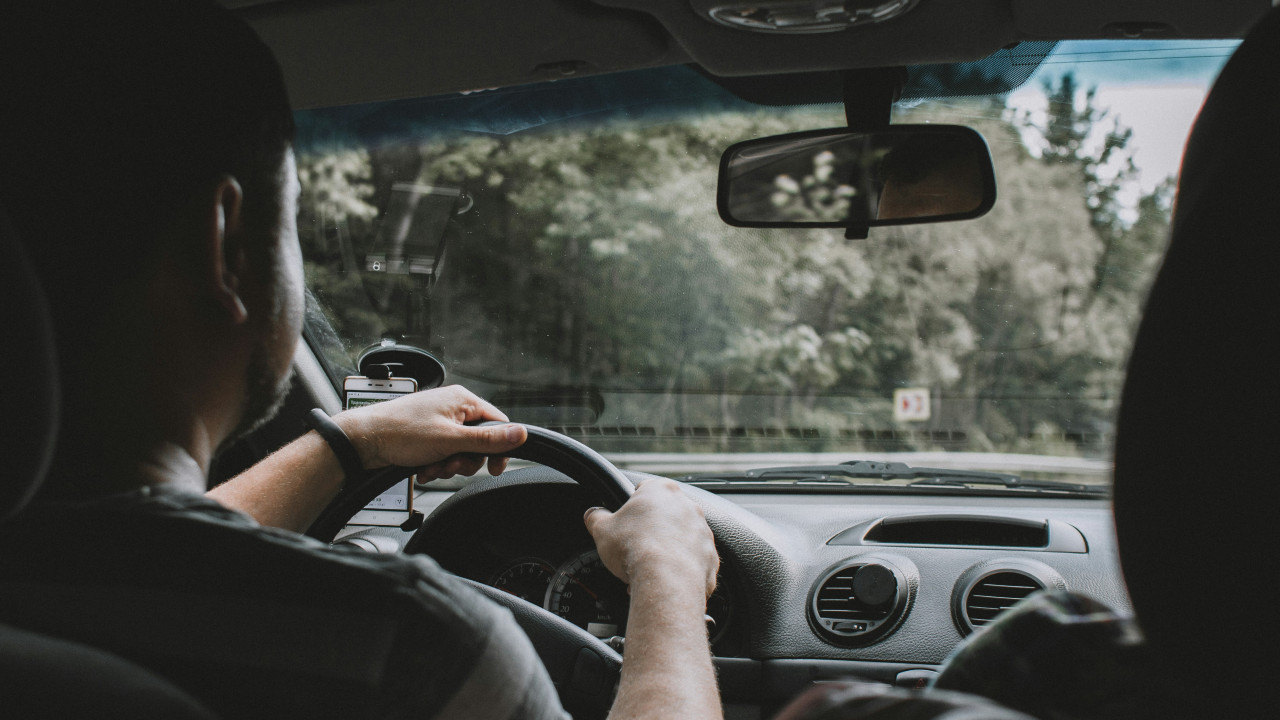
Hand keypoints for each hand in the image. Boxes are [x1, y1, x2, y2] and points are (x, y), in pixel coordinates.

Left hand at [332, 385, 526, 479]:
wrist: (364, 441)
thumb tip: (520, 434)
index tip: (494, 468)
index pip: (498, 423)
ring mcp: (438, 421)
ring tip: (431, 466)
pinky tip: (423, 468)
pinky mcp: (426, 435)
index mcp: (462, 400)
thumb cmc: (400, 433)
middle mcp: (452, 408)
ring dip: (448, 465)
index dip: (499, 448)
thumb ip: (488, 440)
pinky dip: (436, 465)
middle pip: (479, 441)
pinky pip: (444, 453)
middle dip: (465, 460)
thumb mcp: (451, 440)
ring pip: (460, 451)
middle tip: (450, 463)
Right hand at [583, 478, 718, 598]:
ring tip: (647, 569)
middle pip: (665, 515)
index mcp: (661, 490)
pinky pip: (692, 561)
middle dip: (651, 530)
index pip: (645, 489)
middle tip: (634, 548)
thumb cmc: (635, 549)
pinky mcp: (710, 556)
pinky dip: (679, 569)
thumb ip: (596, 517)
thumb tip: (592, 514)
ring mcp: (702, 531)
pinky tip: (663, 580)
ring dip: (666, 550)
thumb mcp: (602, 529)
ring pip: (680, 538)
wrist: (666, 579)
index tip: (625, 522)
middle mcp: (687, 506)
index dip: (631, 506)